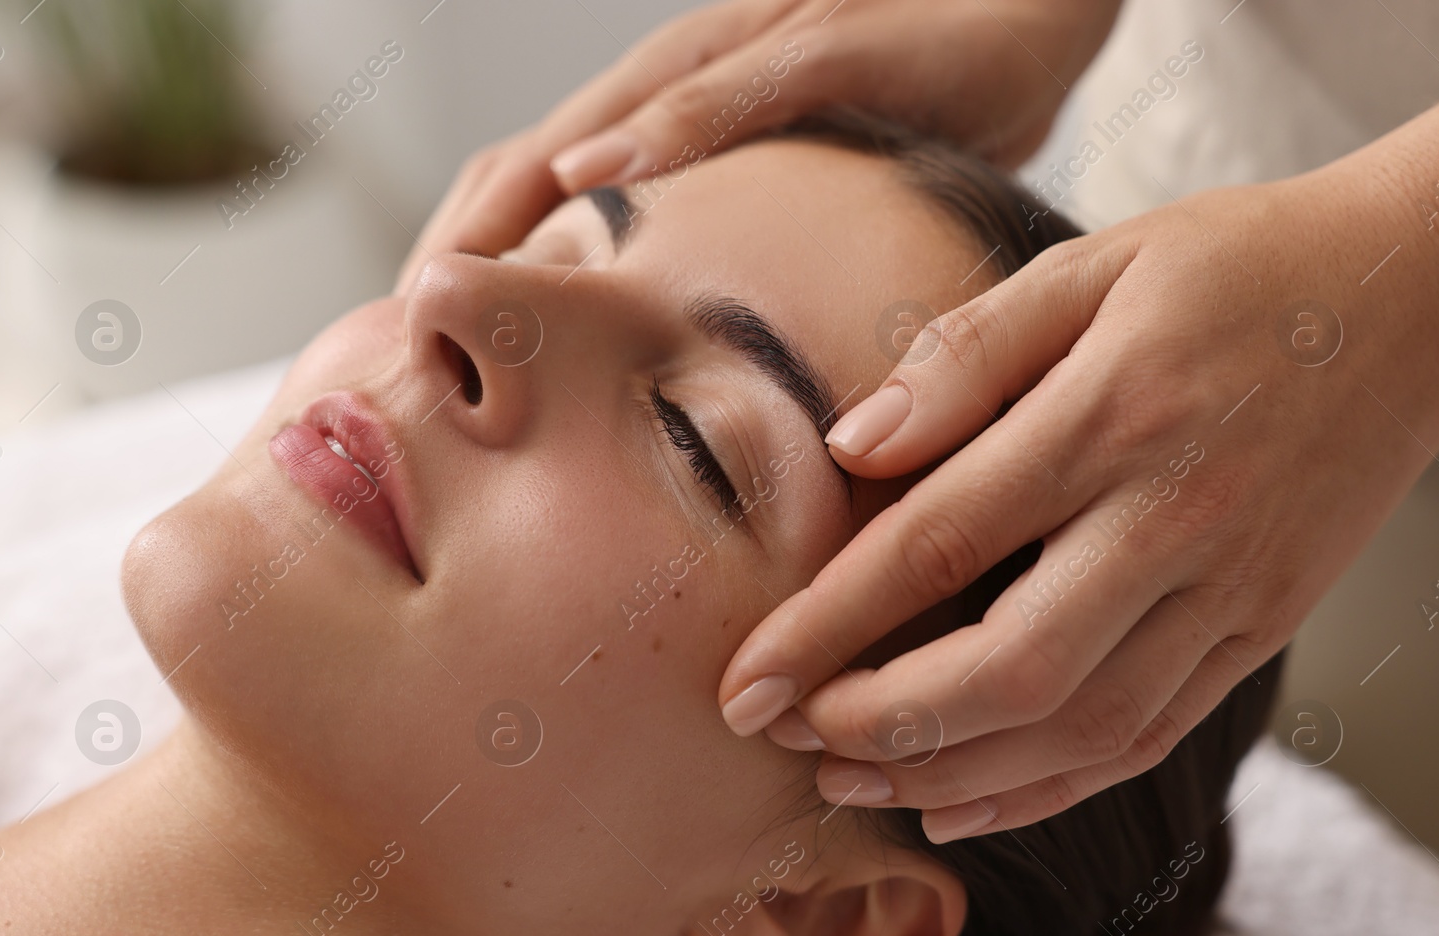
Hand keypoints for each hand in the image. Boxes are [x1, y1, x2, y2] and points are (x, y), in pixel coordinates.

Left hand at [395, 0, 1120, 291]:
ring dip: (524, 186)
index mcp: (681, 133)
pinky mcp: (831, 38)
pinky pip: (737, 84)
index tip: (429, 351)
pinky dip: (664, 129)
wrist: (1034, 12)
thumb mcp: (821, 215)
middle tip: (404, 327)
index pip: (548, 192)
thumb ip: (758, 276)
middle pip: (543, 152)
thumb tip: (722, 394)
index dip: (481, 260)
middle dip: (465, 237)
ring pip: (612, 113)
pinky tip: (599, 175)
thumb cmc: (923, 116)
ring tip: (453, 261)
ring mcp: (756, 51)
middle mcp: (696, 85)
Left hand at [717, 159, 1438, 842]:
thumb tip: (849, 447)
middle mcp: (1174, 520)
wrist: (1414, 300)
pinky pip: (1148, 739)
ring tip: (851, 784)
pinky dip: (1049, 789)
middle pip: (1009, 669)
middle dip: (879, 724)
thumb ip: (968, 355)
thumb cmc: (1232, 271)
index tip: (744, 683)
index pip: (938, 545)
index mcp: (1113, 417)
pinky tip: (965, 803)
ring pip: (1081, 729)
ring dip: (952, 776)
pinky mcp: (1261, 629)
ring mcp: (1230, 590)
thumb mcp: (1092, 267)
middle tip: (787, 741)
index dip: (826, 627)